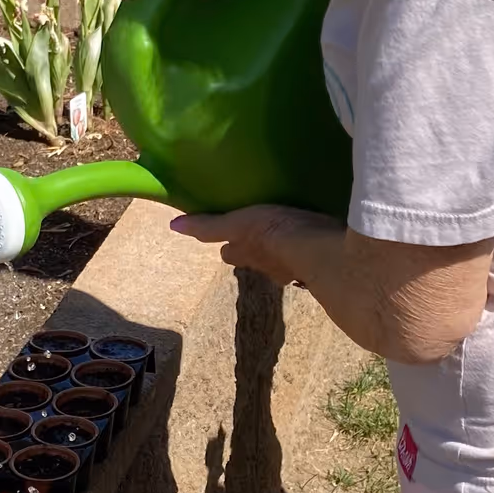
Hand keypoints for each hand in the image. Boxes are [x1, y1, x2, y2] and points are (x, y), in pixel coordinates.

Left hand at [168, 203, 333, 283]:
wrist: (319, 249)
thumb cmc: (273, 234)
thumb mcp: (238, 223)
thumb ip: (210, 226)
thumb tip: (173, 226)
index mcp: (247, 255)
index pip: (230, 253)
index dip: (229, 246)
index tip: (229, 238)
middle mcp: (267, 267)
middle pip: (255, 260)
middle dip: (256, 251)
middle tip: (262, 233)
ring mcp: (294, 269)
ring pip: (282, 261)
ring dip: (284, 251)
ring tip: (290, 233)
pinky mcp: (320, 263)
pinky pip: (310, 255)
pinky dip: (309, 249)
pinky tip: (315, 238)